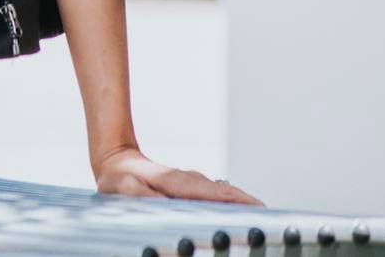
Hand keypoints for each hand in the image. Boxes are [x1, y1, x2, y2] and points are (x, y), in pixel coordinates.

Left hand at [91, 143, 264, 205]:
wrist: (116, 163)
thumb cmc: (119, 178)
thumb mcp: (125, 188)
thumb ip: (145, 196)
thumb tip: (167, 205)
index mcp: (176, 181)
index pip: (212, 191)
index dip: (236, 200)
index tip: (257, 208)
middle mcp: (189, 181)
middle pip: (224, 193)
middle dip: (247, 206)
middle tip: (268, 220)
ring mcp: (192, 185)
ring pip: (222, 195)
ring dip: (241, 206)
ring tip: (260, 221)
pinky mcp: (192, 191)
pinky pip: (215, 199)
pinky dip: (231, 206)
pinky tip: (239, 218)